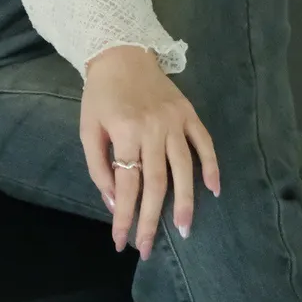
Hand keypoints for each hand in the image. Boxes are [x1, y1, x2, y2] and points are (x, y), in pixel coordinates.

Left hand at [80, 45, 219, 259]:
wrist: (122, 53)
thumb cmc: (101, 95)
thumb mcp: (88, 128)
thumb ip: (98, 166)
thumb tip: (115, 202)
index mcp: (125, 132)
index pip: (127, 183)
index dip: (124, 216)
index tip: (121, 241)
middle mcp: (153, 128)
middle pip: (156, 182)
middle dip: (151, 219)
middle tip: (148, 249)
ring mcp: (174, 120)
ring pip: (183, 168)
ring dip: (185, 202)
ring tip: (184, 229)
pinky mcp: (189, 113)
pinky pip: (205, 142)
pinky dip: (211, 166)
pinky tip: (213, 190)